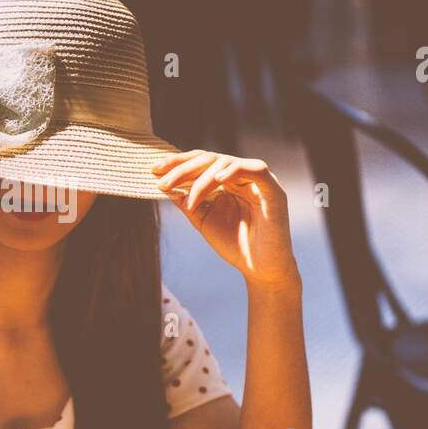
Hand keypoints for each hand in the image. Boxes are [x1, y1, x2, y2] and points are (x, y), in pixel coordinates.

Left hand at [152, 150, 299, 289]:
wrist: (260, 270)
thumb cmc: (234, 245)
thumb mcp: (204, 220)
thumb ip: (188, 202)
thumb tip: (166, 187)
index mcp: (226, 180)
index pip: (200, 162)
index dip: (178, 162)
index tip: (154, 170)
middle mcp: (242, 176)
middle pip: (210, 159)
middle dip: (184, 169)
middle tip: (164, 183)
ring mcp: (258, 182)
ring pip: (227, 163)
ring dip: (203, 179)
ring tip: (190, 201)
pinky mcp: (273, 190)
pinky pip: (256, 169)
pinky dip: (235, 171)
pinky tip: (218, 180)